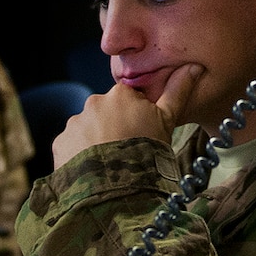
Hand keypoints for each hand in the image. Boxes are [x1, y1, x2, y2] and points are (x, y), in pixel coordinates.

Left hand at [51, 66, 203, 170]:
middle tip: (126, 150)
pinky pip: (72, 146)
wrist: (117, 188)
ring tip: (109, 163)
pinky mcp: (60, 143)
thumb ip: (178, 91)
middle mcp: (93, 102)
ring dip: (96, 141)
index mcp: (120, 94)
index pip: (128, 99)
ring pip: (88, 129)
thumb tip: (195, 66)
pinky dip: (80, 155)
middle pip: (106, 112)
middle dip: (113, 127)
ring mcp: (74, 123)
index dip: (137, 117)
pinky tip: (93, 169)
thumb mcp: (167, 121)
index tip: (142, 134)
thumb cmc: (147, 151)